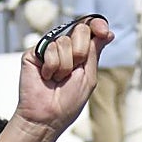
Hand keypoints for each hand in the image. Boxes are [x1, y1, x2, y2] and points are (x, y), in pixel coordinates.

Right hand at [14, 16, 111, 136]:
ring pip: (64, 41)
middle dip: (81, 52)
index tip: (102, 31)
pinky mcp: (34, 53)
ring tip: (57, 79)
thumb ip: (95, 51)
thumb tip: (108, 31)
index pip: (90, 29)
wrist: (47, 117)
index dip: (97, 25)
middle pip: (80, 30)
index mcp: (81, 53)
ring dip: (65, 66)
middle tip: (73, 72)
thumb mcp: (89, 76)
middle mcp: (65, 49)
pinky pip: (49, 47)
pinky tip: (46, 77)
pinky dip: (52, 66)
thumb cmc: (68, 103)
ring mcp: (49, 50)